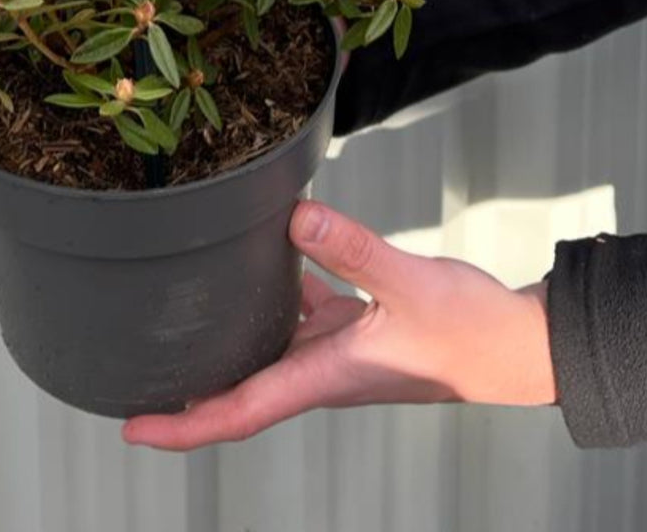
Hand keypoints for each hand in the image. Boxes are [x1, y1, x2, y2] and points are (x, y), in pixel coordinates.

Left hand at [122, 200, 555, 449]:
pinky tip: (260, 259)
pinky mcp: (352, 327)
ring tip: (174, 319)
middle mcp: (319, 369)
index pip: (239, 411)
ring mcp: (334, 351)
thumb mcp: (409, 285)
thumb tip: (296, 218)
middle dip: (184, 391)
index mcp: (324, 376)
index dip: (182, 425)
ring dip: (221, 344)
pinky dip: (269, 295)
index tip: (131, 428)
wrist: (517, 345)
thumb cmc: (473, 331)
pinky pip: (295, 315)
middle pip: (236, 389)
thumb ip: (354, 249)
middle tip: (128, 373)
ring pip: (262, 350)